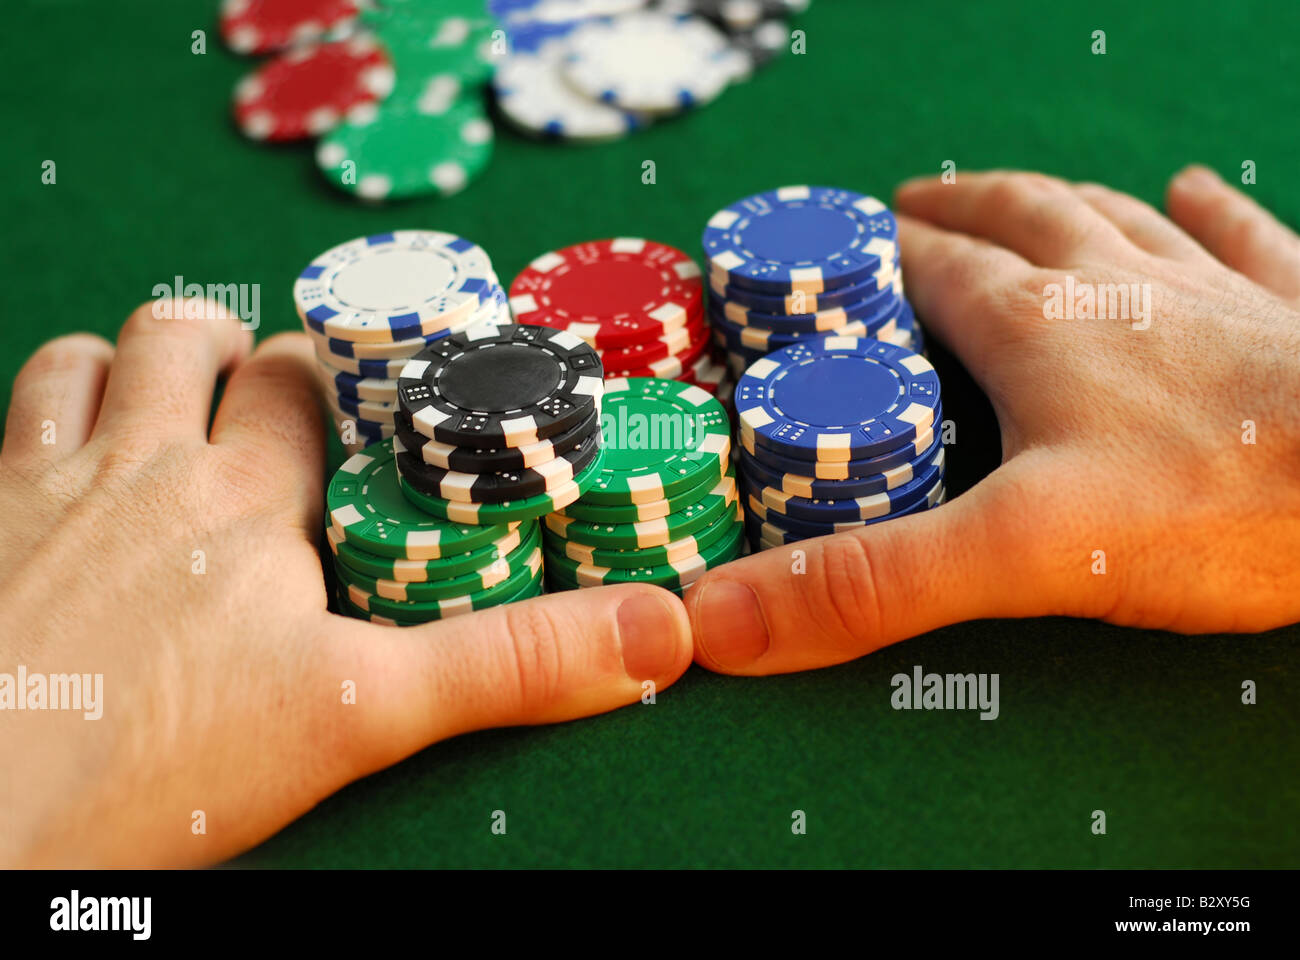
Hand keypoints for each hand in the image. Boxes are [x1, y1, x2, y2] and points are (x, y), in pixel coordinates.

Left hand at [0, 302, 691, 866]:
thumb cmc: (166, 760)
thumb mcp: (367, 713)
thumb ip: (512, 663)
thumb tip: (661, 629)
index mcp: (252, 495)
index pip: (314, 381)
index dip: (353, 370)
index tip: (383, 388)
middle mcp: (150, 461)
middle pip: (206, 343)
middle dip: (254, 354)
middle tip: (288, 399)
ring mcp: (52, 481)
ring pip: (104, 355)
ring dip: (149, 358)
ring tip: (185, 400)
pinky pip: (21, 405)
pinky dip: (59, 399)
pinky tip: (78, 448)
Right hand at [687, 166, 1299, 674]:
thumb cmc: (1222, 508)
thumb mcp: (1016, 557)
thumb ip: (869, 584)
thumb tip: (719, 618)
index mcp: (1038, 328)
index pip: (928, 275)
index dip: (866, 266)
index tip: (822, 262)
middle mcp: (1118, 286)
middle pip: (1016, 223)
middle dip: (951, 215)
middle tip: (904, 210)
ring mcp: (1213, 290)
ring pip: (1114, 218)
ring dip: (1058, 201)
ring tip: (1017, 195)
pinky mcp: (1295, 313)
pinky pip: (1245, 237)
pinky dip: (1211, 211)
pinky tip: (1196, 188)